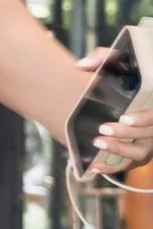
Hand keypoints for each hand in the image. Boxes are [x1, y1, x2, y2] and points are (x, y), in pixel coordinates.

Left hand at [78, 51, 152, 170]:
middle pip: (148, 135)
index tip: (125, 117)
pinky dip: (111, 168)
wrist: (114, 101)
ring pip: (139, 154)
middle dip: (126, 134)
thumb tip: (83, 65)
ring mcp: (147, 144)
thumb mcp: (115, 66)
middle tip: (103, 128)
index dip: (145, 119)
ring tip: (97, 144)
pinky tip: (94, 166)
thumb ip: (103, 59)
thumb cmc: (118, 81)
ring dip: (119, 151)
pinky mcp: (136, 156)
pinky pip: (127, 166)